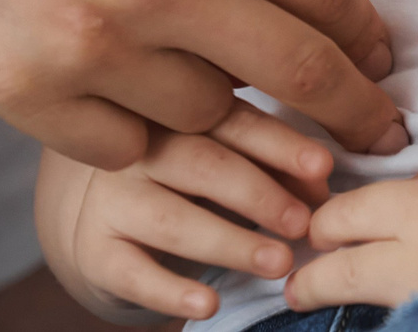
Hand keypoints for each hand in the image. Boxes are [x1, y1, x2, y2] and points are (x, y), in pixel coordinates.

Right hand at [0, 0, 403, 168]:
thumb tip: (309, 5)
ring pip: (210, 116)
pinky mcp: (21, 89)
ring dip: (227, 109)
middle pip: (298, 73)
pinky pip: (123, 145)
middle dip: (355, 111)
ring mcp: (87, 43)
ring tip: (219, 87)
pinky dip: (141, 128)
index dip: (369, 36)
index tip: (384, 59)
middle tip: (380, 132)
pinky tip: (131, 90)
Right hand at [38, 108, 335, 324]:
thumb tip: (324, 183)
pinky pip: (131, 272)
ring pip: (172, 219)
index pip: (232, 119)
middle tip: (303, 224)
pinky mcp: (94, 250)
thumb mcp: (228, 163)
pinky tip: (209, 305)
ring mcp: (111, 198)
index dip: (280, 144)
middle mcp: (140, 148)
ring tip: (279, 263)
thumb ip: (272, 162)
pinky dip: (171, 291)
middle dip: (258, 193)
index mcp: (178, 112)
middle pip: (202, 164)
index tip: (323, 168)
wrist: (106, 223)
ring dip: (231, 243)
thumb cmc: (188, 184)